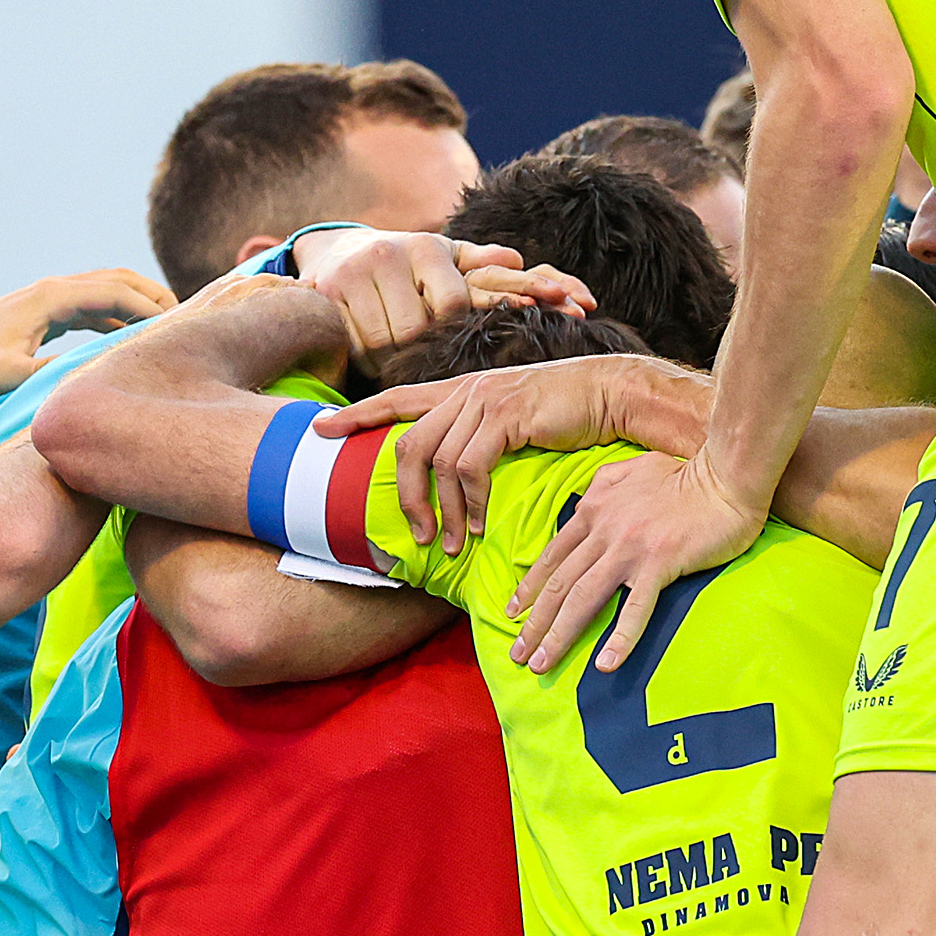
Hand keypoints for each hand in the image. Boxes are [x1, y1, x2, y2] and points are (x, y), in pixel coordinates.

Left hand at [0, 268, 175, 400]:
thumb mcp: (16, 374)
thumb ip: (56, 371)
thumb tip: (94, 373)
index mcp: (52, 297)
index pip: (115, 292)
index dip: (150, 306)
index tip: (177, 325)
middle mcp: (54, 290)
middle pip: (117, 280)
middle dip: (153, 294)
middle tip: (185, 317)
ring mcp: (50, 299)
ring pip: (106, 290)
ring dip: (137, 302)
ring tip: (166, 325)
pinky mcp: (47, 313)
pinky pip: (93, 307)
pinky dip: (117, 315)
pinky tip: (131, 335)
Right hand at [291, 227, 595, 354]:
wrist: (340, 251)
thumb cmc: (408, 260)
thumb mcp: (447, 256)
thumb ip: (482, 263)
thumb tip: (517, 260)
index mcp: (427, 248)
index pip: (452, 303)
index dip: (454, 330)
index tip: (453, 340)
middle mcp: (389, 255)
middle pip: (414, 329)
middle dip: (420, 349)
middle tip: (422, 356)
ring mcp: (353, 274)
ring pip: (382, 341)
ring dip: (392, 359)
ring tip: (398, 358)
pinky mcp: (324, 293)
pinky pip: (352, 343)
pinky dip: (365, 359)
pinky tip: (372, 355)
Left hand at [320, 356, 714, 554]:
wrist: (614, 394)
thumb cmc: (568, 415)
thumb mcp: (514, 422)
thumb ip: (480, 439)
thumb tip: (456, 475)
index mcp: (462, 392)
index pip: (397, 398)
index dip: (358, 415)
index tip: (320, 429)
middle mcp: (465, 391)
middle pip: (407, 443)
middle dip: (404, 495)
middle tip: (415, 535)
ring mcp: (484, 400)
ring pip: (436, 461)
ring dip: (443, 511)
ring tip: (455, 543)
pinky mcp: (505, 416)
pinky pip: (470, 466)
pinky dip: (472, 501)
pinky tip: (482, 523)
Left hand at [501, 451, 761, 673]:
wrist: (725, 477)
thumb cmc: (684, 474)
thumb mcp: (631, 469)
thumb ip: (603, 485)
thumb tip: (586, 499)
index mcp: (594, 508)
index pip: (552, 555)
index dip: (529, 586)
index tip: (513, 612)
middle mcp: (603, 530)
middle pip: (559, 584)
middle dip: (534, 623)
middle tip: (517, 653)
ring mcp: (629, 548)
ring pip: (583, 599)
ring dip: (558, 635)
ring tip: (540, 664)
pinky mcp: (660, 564)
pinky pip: (635, 608)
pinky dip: (619, 638)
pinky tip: (605, 664)